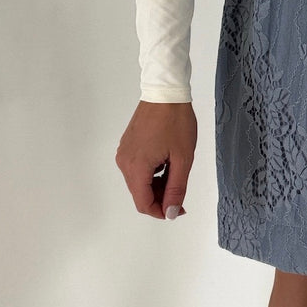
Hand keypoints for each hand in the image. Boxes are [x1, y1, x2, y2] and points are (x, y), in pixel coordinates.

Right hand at [115, 101, 196, 220]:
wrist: (165, 93)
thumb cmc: (176, 122)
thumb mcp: (183, 159)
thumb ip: (176, 189)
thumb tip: (170, 213)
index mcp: (136, 167)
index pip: (143, 204)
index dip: (161, 212)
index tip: (178, 209)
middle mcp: (124, 162)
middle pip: (140, 194)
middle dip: (161, 199)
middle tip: (181, 193)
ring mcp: (124, 153)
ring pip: (139, 183)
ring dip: (157, 186)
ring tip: (176, 173)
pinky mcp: (127, 146)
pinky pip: (137, 169)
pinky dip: (152, 174)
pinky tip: (167, 164)